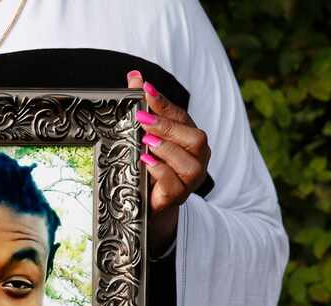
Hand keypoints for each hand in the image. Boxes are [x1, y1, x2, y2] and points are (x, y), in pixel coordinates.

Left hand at [126, 70, 210, 256]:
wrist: (145, 204)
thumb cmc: (147, 165)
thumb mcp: (142, 136)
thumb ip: (142, 107)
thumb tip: (134, 76)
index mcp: (189, 139)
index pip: (181, 116)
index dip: (164, 103)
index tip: (145, 89)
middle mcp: (196, 158)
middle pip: (194, 138)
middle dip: (168, 126)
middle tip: (141, 118)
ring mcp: (190, 180)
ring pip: (189, 164)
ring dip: (166, 150)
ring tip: (145, 142)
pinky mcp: (177, 198)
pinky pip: (175, 185)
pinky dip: (161, 172)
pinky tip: (146, 162)